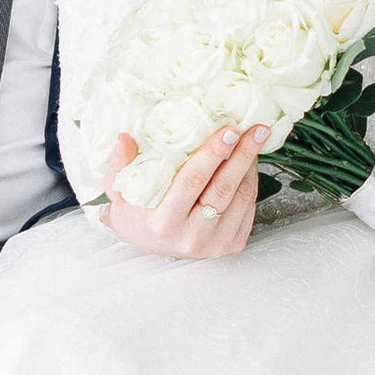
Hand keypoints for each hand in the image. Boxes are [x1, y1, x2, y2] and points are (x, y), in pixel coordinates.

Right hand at [97, 126, 262, 258]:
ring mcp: (215, 244)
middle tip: (254, 129)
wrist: (152, 245)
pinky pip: (249, 208)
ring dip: (250, 165)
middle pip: (223, 188)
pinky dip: (251, 181)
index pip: (191, 182)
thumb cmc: (136, 214)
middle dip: (242, 155)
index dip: (212, 154)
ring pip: (241, 197)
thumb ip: (119, 165)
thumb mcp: (119, 191)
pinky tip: (249, 162)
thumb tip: (125, 138)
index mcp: (164, 223)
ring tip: (254, 139)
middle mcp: (192, 236)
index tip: (228, 130)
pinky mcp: (232, 245)